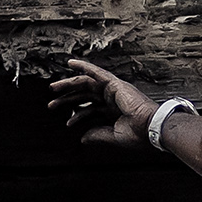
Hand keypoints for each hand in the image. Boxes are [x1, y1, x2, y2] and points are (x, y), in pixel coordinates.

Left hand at [48, 58, 162, 151]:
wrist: (150, 128)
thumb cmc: (138, 134)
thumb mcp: (113, 137)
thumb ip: (98, 135)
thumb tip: (82, 138)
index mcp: (113, 112)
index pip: (90, 110)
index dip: (77, 116)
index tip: (67, 124)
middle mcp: (112, 99)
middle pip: (84, 96)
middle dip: (67, 99)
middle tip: (51, 105)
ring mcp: (113, 91)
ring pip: (86, 84)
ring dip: (69, 85)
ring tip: (53, 88)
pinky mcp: (114, 84)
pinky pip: (96, 72)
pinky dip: (84, 67)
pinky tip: (71, 63)